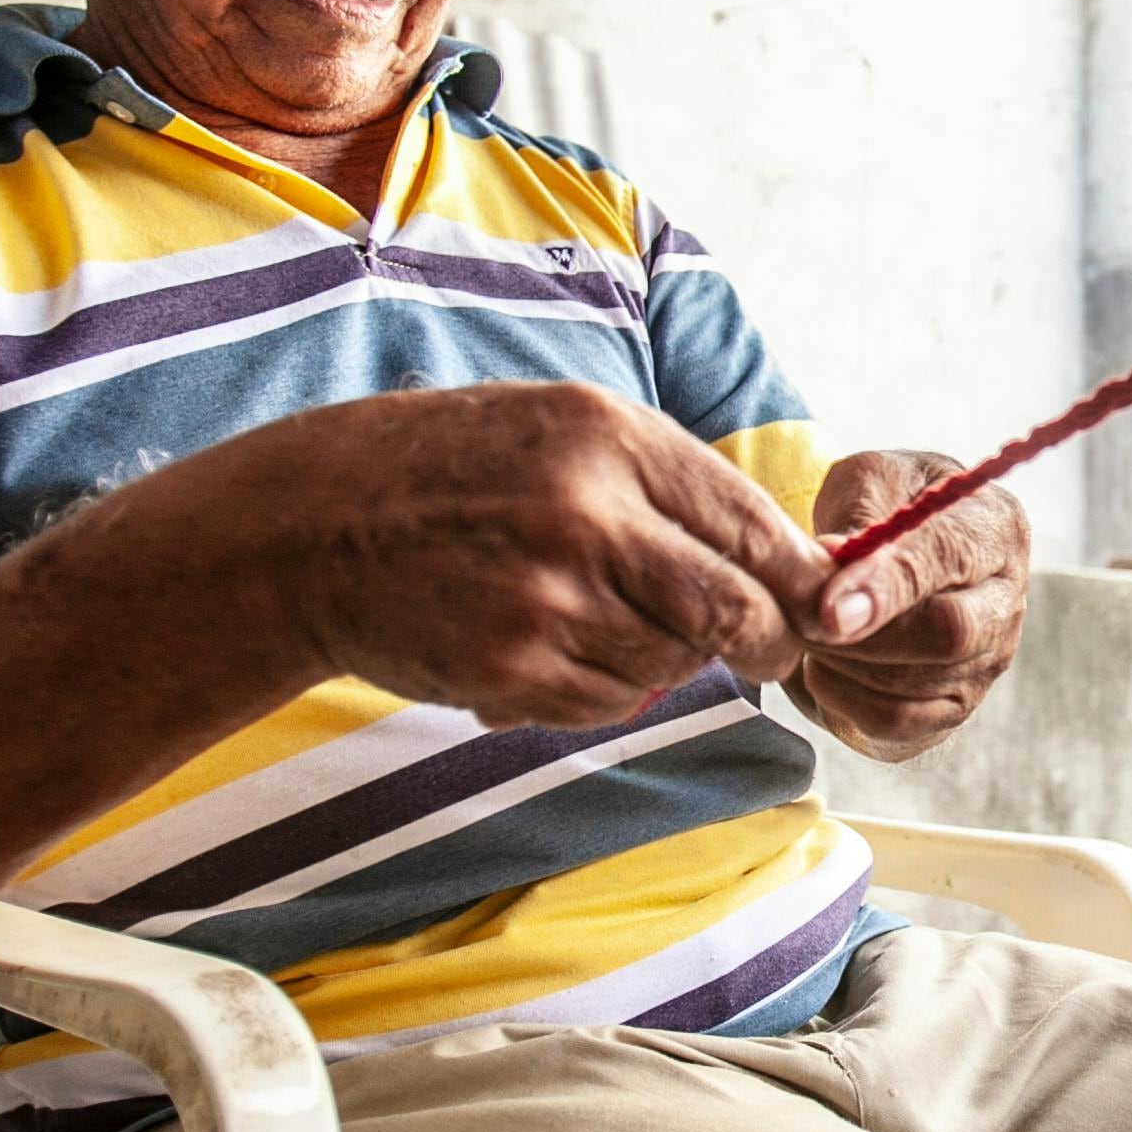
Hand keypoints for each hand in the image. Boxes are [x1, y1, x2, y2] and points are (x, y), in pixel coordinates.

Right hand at [226, 380, 832, 730]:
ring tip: (603, 619)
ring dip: (666, 659)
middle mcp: (587, 514)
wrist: (311, 526)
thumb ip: (667, 484)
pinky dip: (604, 689)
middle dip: (769, 642)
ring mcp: (547, 599)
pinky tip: (551, 647)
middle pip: (735, 610)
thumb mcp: (562, 430)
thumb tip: (783, 561)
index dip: (802, 578)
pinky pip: (608, 702)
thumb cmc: (452, 470)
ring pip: (673, 663)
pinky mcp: (511, 670)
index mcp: (610, 437)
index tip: (821, 602)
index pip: (752, 524)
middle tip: (769, 650)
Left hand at [791, 451, 1028, 761]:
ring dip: (843, 664)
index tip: (828, 609)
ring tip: (805, 630)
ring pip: (913, 685)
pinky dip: (844, 699)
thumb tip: (831, 563)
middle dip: (863, 635)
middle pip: (949, 637)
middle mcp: (1005, 599)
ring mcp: (987, 660)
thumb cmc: (883, 506)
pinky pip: (896, 721)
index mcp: (995, 527)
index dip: (885, 587)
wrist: (889, 551)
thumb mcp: (868, 480)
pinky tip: (822, 666)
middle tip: (802, 618)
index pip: (949, 560)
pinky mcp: (954, 705)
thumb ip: (857, 514)